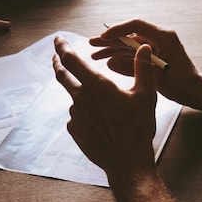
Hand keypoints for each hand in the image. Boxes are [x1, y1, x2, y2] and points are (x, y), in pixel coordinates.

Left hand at [53, 36, 156, 182]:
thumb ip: (143, 68)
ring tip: (104, 105)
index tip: (58, 39)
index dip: (62, 47)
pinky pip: (77, 115)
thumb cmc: (138, 128)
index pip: (72, 60)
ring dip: (81, 93)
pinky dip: (85, 112)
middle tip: (56, 54)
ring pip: (74, 96)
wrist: (127, 162)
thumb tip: (143, 47)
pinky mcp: (74, 129)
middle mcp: (81, 98)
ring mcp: (75, 115)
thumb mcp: (146, 95)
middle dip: (57, 62)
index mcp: (97, 86)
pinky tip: (100, 121)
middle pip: (62, 75)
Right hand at [90, 19, 201, 107]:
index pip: (136, 25)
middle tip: (92, 44)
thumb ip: (133, 68)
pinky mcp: (153, 56)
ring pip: (129, 44)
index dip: (117, 30)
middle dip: (110, 40)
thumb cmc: (183, 84)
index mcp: (163, 37)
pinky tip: (108, 61)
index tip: (103, 37)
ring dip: (112, 49)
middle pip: (129, 34)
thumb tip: (111, 61)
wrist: (196, 91)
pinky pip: (133, 53)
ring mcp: (155, 47)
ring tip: (95, 54)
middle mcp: (159, 38)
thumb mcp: (156, 77)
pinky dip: (120, 56)